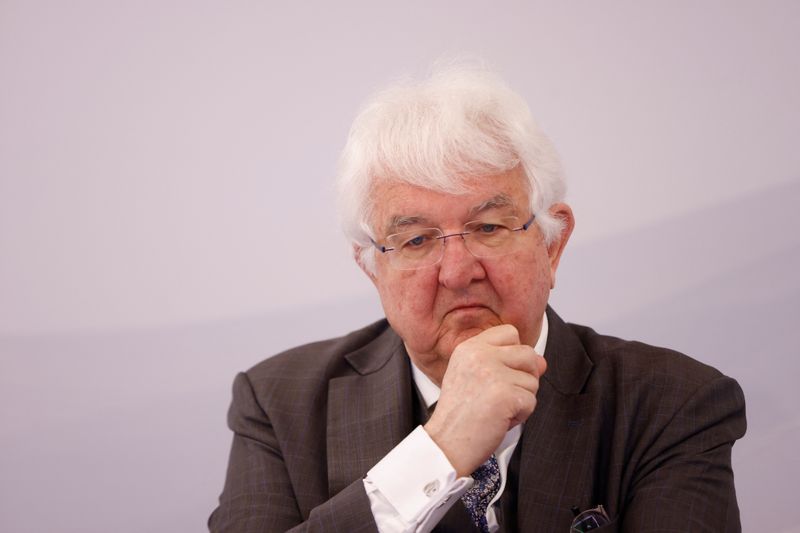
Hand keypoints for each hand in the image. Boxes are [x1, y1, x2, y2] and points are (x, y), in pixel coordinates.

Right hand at [423, 324, 545, 476]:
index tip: (500, 373)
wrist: (446, 443)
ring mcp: (493, 374)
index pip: (509, 332)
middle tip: (501, 396)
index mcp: (470, 347)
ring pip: (533, 381)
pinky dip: (521, 416)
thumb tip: (543, 362)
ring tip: (497, 409)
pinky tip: (499, 420)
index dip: (513, 354)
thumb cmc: (461, 414)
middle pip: (528, 354)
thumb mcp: (477, 379)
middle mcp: (480, 355)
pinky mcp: (505, 395)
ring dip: (521, 399)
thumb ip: (508, 364)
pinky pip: (531, 401)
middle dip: (523, 378)